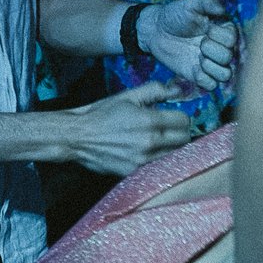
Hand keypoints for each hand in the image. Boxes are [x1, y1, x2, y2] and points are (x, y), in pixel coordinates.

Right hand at [64, 81, 195, 175]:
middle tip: (170, 130)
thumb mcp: (127, 96)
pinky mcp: (134, 172)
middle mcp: (150, 142)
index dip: (181, 117)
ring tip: (158, 141)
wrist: (77, 137)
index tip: (174, 116)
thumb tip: (177, 90)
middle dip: (179, 133)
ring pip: (173, 155)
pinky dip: (157, 159)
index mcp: (150, 120)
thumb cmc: (102, 114)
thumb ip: (155, 90)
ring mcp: (143, 160)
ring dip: (170, 148)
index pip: (184, 121)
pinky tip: (147, 152)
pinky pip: (156, 166)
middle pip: (184, 140)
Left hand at [142, 0, 238, 91]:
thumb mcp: (190, 4)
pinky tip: (194, 68)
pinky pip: (211, 85)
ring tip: (198, 57)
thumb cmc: (175, 15)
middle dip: (212, 50)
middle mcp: (221, 48)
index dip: (219, 36)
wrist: (157, 31)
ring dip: (210, 67)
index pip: (233, 40)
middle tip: (199, 43)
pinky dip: (203, 78)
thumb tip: (222, 10)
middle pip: (229, 57)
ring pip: (225, 75)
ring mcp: (211, 63)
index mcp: (224, 30)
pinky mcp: (200, 76)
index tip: (206, 29)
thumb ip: (208, 2)